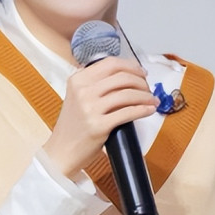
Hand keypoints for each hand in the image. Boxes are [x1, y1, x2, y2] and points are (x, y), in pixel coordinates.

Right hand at [43, 57, 158, 177]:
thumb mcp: (77, 96)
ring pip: (127, 94)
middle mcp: (82, 91)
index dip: (131, 66)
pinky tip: (149, 110)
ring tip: (152, 100)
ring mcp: (90, 108)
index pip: (110, 64)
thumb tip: (126, 76)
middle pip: (122, 77)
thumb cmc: (73, 125)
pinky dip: (143, 110)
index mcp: (78, 80)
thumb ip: (95, 84)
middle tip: (148, 88)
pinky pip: (128, 113)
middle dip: (141, 81)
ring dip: (145, 96)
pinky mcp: (99, 126)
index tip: (141, 72)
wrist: (62, 151)